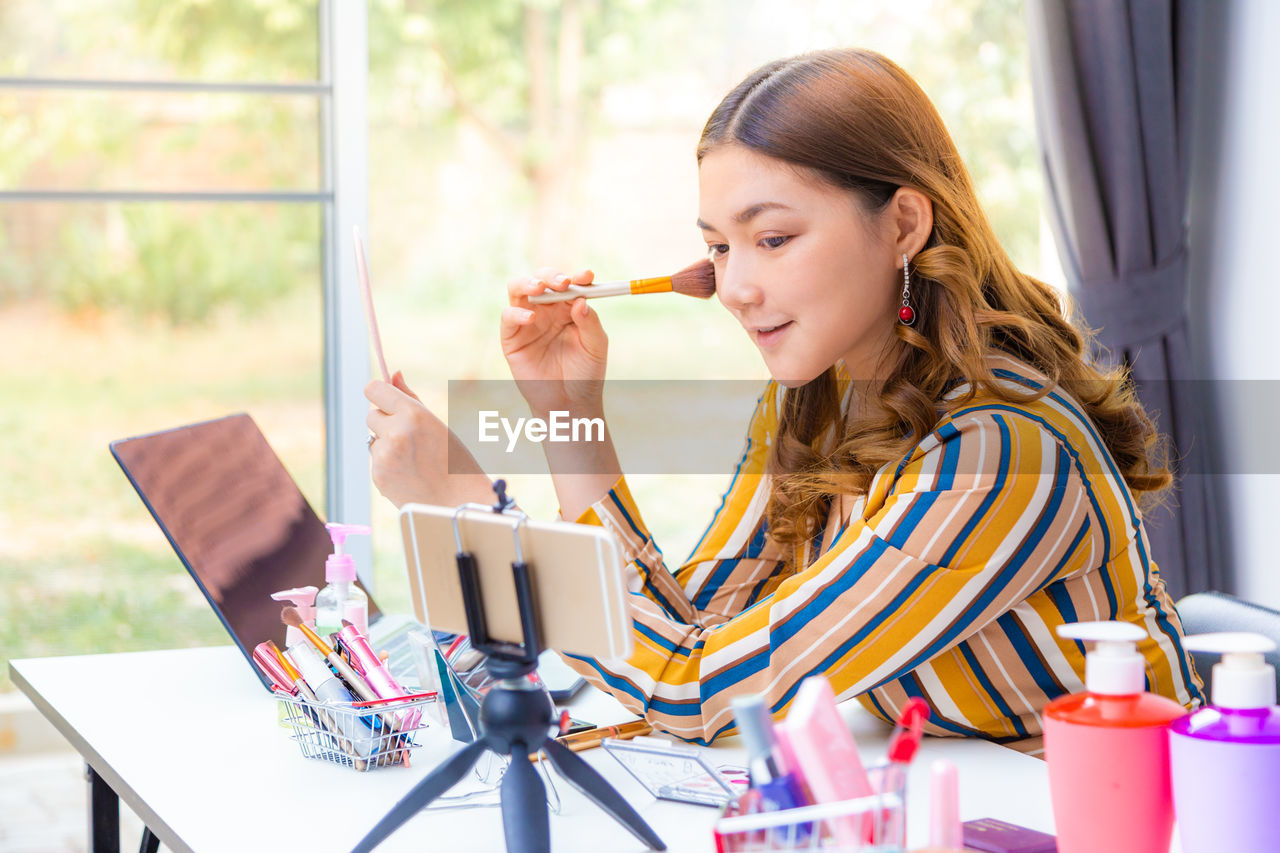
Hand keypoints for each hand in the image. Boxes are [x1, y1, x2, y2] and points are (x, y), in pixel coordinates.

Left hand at [365, 370, 491, 507]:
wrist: (458, 503)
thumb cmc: (454, 460)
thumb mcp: (436, 424)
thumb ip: (410, 398)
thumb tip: (394, 373)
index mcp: (413, 414)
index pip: (374, 389)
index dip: (378, 392)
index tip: (383, 397)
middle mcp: (395, 432)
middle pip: (371, 414)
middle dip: (385, 422)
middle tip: (408, 436)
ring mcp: (384, 456)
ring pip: (373, 439)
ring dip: (386, 444)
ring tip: (413, 460)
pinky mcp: (377, 475)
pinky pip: (376, 460)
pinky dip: (388, 464)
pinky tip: (409, 474)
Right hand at [502, 268, 607, 416]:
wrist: (569, 402)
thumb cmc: (585, 373)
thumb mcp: (595, 347)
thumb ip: (590, 323)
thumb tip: (581, 300)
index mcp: (568, 308)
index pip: (570, 284)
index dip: (578, 277)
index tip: (587, 277)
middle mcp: (546, 310)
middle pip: (542, 279)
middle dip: (551, 275)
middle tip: (563, 282)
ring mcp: (527, 321)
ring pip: (519, 289)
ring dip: (528, 282)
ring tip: (540, 287)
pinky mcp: (512, 337)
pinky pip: (508, 316)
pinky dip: (517, 313)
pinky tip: (531, 319)